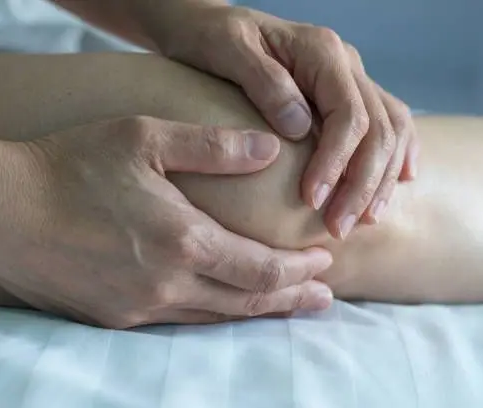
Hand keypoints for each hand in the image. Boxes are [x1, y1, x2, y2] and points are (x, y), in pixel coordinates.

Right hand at [0, 116, 332, 327]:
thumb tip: (268, 149)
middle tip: (324, 298)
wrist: (0, 209)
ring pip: (214, 318)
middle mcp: (167, 284)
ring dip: (255, 312)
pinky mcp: (112, 317)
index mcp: (182, 240)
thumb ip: (212, 147)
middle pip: (246, 301)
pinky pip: (175, 322)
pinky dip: (211, 315)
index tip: (326, 262)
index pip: (262, 268)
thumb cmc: (69, 166)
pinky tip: (219, 306)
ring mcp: (138, 307)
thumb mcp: (144, 138)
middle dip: (291, 299)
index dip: (299, 270)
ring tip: (285, 306)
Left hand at [149, 4, 418, 238]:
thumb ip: (265, 83)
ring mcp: (349, 77)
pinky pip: (387, 120)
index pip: (348, 115)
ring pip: (390, 129)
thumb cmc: (211, 36)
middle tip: (338, 228)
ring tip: (363, 221)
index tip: (310, 200)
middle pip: (378, 129)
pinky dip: (397, 153)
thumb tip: (299, 128)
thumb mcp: (228, 50)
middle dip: (362, 184)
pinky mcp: (343, 92)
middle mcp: (344, 63)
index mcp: (321, 52)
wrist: (207, 25)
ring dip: (381, 179)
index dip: (335, 163)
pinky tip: (399, 181)